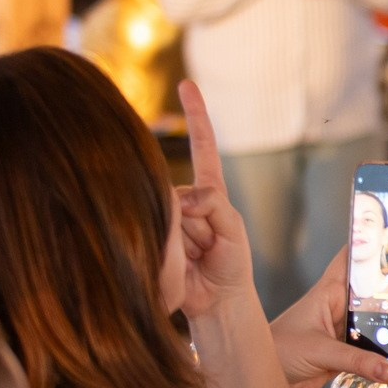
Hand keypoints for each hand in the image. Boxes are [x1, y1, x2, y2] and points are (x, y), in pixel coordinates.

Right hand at [171, 80, 260, 323]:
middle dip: (200, 221)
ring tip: (197, 257)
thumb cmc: (230, 266)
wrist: (215, 302)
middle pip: (184, 191)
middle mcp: (184, 199)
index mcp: (209, 192)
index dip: (196, 115)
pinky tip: (184, 262)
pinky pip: (159, 227)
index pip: (202, 146)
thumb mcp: (233, 230)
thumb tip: (183, 196)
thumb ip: (214, 205)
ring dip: (187, 238)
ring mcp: (167, 217)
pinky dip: (174, 246)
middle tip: (210, 248)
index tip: (187, 85)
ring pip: (170, 211)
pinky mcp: (155, 236)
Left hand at [271, 245, 387, 387]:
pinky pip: (370, 355)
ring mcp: (341, 332)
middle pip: (372, 295)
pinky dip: (384, 362)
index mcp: (328, 293)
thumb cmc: (277, 351)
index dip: (369, 245)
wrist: (260, 379)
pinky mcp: (342, 354)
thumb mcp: (319, 351)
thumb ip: (356, 360)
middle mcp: (337, 309)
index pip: (350, 259)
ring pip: (374, 329)